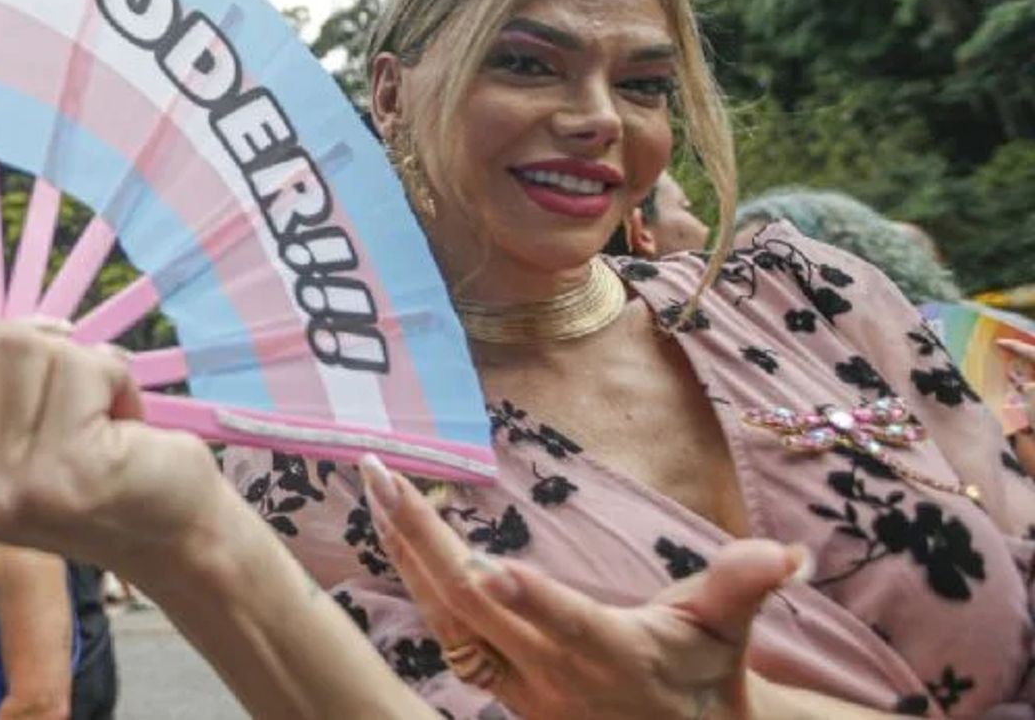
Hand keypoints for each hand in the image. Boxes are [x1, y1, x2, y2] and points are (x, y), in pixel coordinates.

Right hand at [0, 312, 224, 579]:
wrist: (168, 529)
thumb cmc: (84, 456)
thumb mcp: (2, 430)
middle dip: (4, 338)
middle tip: (48, 386)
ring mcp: (1, 485)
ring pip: (20, 344)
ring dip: (74, 362)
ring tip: (93, 412)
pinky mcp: (63, 473)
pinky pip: (80, 364)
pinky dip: (113, 376)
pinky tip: (121, 424)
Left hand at [365, 459, 806, 719]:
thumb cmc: (703, 680)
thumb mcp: (726, 634)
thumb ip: (742, 586)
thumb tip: (785, 555)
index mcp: (611, 657)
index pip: (567, 627)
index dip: (533, 602)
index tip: (493, 569)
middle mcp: (550, 675)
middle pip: (473, 608)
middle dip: (422, 540)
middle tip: (382, 477)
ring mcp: (513, 683)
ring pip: (443, 616)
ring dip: (406, 551)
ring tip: (376, 489)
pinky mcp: (493, 681)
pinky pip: (441, 628)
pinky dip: (413, 578)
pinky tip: (391, 533)